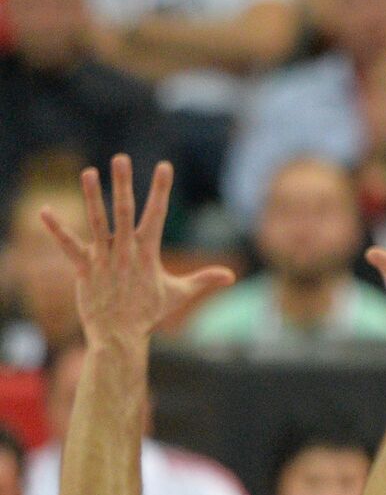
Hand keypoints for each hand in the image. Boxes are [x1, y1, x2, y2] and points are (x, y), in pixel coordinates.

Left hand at [42, 156, 234, 344]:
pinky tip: (44, 211)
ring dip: (92, 197)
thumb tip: (231, 276)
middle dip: (124, 184)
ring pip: (97, 222)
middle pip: (125, 211)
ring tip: (89, 172)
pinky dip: (56, 229)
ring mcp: (103, 259)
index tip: (164, 166)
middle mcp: (126, 252)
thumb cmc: (149, 314)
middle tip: (121, 158)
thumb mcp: (179, 295)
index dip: (161, 189)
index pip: (157, 215)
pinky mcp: (83, 268)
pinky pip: (68, 246)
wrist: (120, 336)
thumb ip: (204, 280)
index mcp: (148, 253)